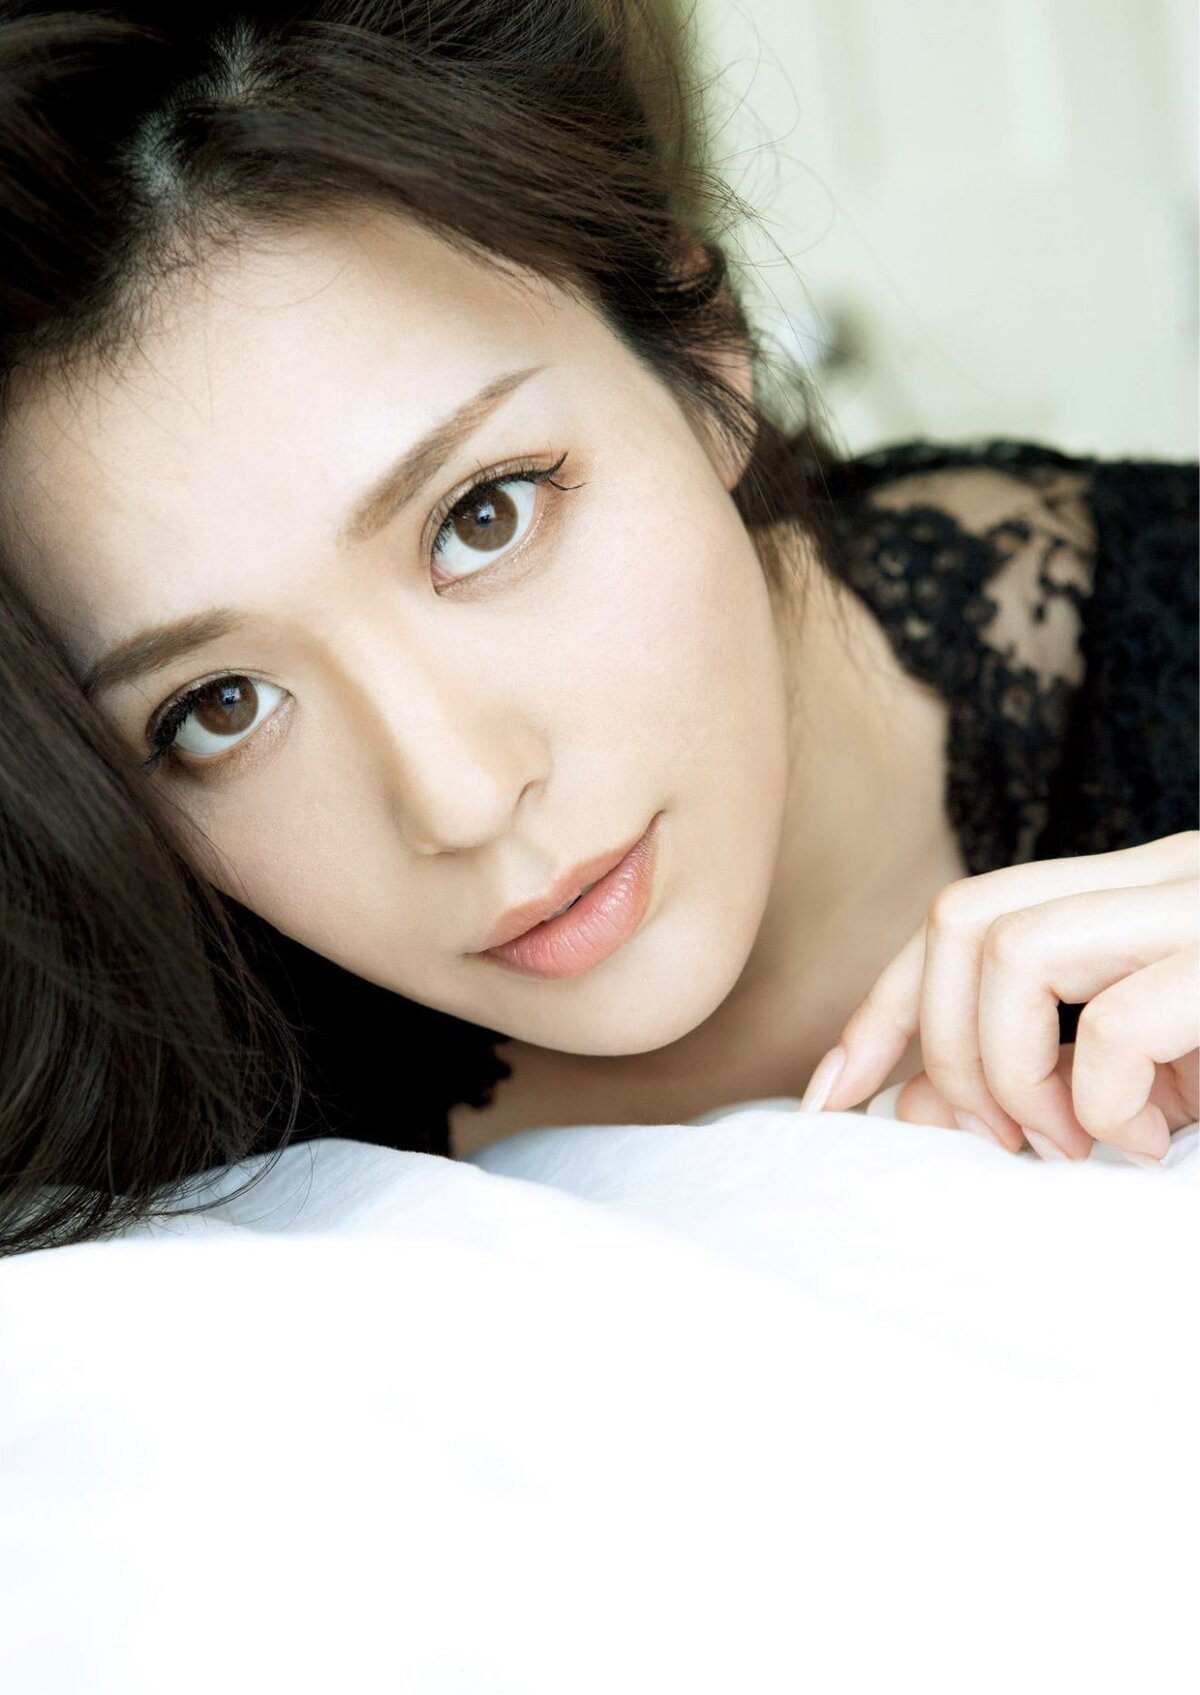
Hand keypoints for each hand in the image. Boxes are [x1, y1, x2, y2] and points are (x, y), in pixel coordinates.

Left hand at [799, 832, 1199, 1163]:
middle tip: (1001, 1140)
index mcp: (1134, 891)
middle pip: (962, 916)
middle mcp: (1165, 872)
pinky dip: (1102, 1106)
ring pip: (1014, 950)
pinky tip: (1145, 1146)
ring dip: (1011, 1074)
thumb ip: (1031, 1080)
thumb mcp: (1140, 1085)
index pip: (965, 914)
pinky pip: (1116, 1026)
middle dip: (941, 1045)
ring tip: (1069, 1144)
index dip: (883, 1008)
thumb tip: (904, 1106)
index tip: (831, 1095)